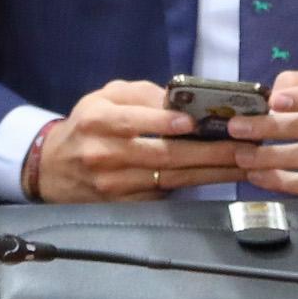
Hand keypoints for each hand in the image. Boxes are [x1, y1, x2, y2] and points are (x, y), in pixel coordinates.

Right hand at [38, 80, 250, 201]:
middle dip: (208, 151)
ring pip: (171, 178)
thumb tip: (180, 99)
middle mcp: (105, 154)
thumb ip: (141, 94)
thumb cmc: (89, 124)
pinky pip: (165, 195)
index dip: (164, 123)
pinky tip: (223, 178)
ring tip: (245, 162)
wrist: (52, 168)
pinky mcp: (125, 204)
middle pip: (162, 155)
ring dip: (212, 172)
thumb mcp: (106, 97)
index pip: (134, 122)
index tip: (194, 122)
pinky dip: (197, 187)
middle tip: (244, 146)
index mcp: (99, 120)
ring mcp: (115, 184)